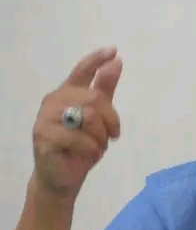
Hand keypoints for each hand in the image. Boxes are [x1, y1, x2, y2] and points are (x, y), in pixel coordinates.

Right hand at [31, 47, 122, 199]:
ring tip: (97, 147)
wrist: (61, 178)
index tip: (113, 51)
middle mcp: (53, 101)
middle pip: (93, 98)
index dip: (97, 59)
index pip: (81, 71)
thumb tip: (116, 61)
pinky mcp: (44, 137)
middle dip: (110, 119)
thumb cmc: (80, 147)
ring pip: (89, 117)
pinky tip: (87, 154)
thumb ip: (104, 90)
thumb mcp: (98, 119)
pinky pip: (80, 138)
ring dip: (101, 136)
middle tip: (112, 136)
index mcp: (66, 94)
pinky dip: (91, 149)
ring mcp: (45, 119)